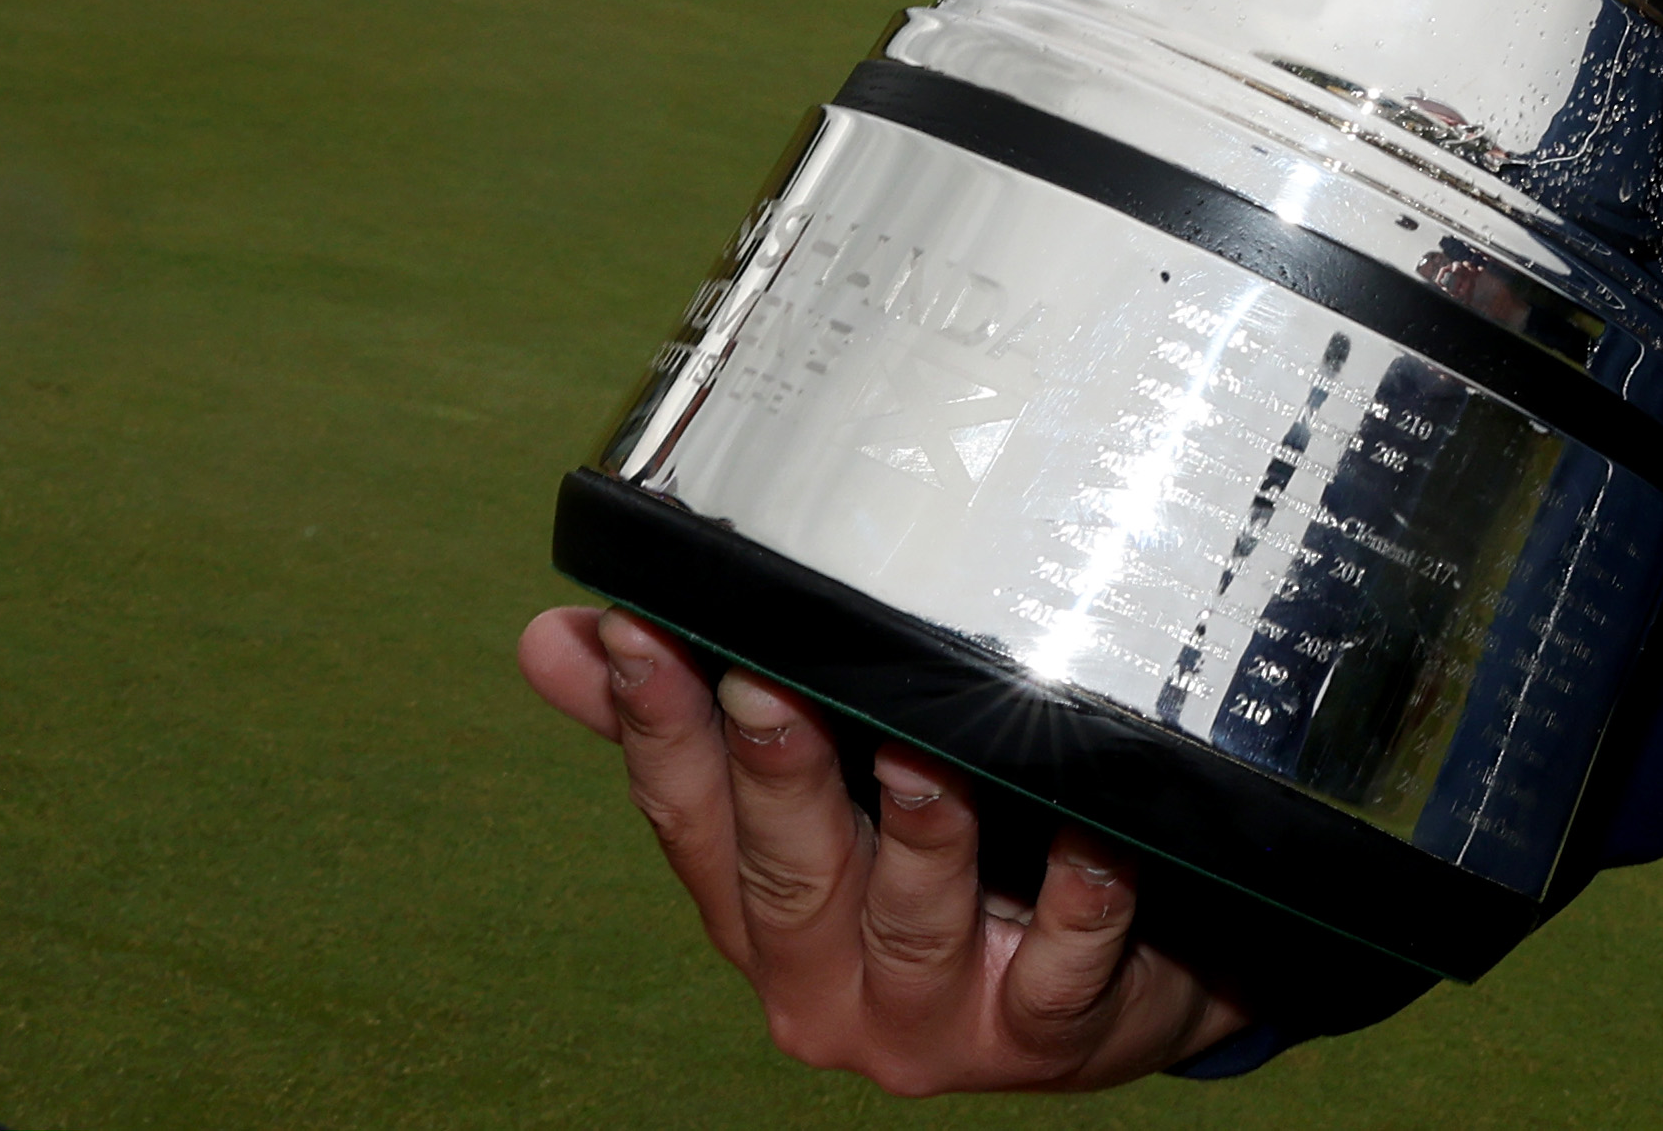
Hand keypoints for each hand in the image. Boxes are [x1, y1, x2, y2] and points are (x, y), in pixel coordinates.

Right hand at [515, 607, 1245, 1090]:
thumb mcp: (820, 813)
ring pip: (916, 924)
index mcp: (758, 921)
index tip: (635, 627)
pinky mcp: (1044, 1034)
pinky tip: (1093, 838)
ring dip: (920, 836)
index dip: (657, 730)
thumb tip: (558, 636)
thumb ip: (700, 731)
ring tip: (924, 749)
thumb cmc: (955, 875)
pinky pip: (1063, 964)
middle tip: (768, 676)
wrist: (1104, 997)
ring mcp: (933, 1018)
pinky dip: (1079, 901)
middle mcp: (827, 983)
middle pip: (791, 877)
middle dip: (776, 778)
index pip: (689, 823)